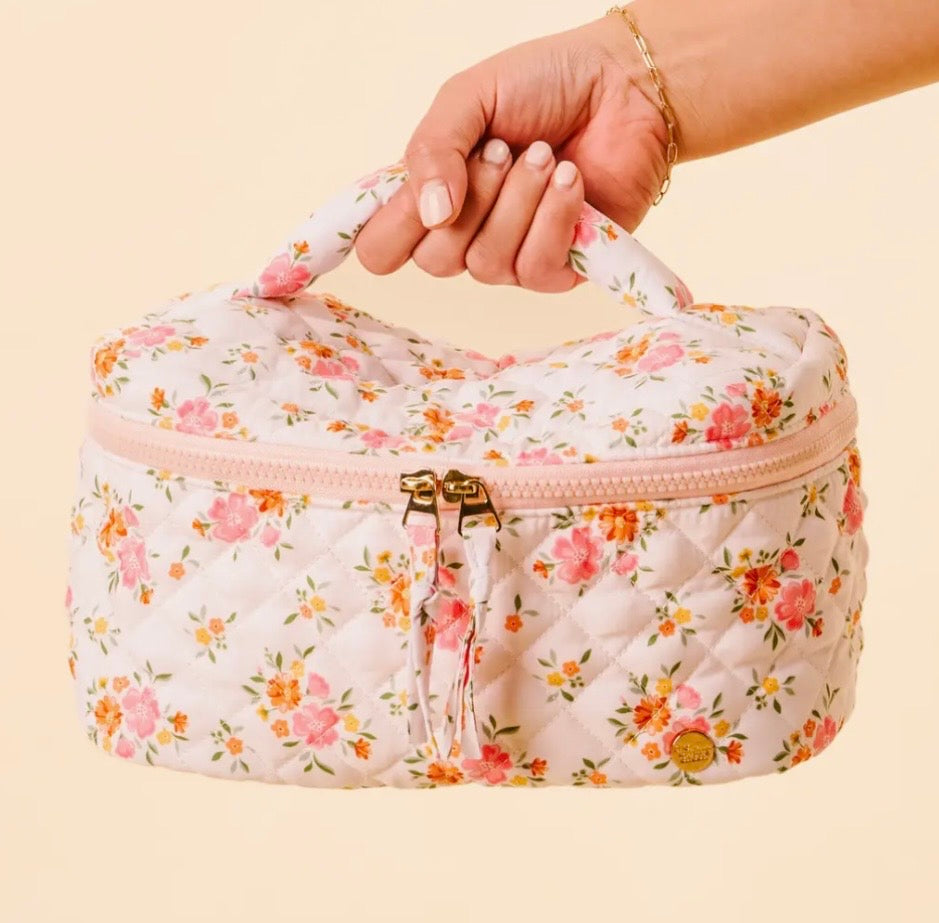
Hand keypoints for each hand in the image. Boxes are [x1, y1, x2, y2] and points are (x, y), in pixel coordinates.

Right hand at [355, 15, 668, 292]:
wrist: (623, 85)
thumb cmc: (544, 86)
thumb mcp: (469, 98)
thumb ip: (431, 148)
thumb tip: (430, 213)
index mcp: (431, 197)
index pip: (382, 249)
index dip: (388, 234)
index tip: (418, 193)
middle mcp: (465, 236)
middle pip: (433, 262)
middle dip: (469, 198)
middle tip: (501, 150)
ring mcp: (510, 257)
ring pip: (485, 264)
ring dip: (516, 200)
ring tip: (544, 154)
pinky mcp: (558, 269)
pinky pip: (533, 269)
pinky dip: (552, 217)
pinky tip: (569, 180)